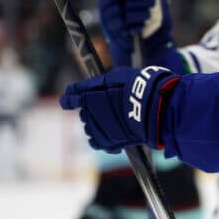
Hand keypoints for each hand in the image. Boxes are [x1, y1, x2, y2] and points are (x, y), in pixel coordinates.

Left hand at [60, 66, 179, 151]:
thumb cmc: (137, 87)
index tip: (67, 100)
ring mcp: (97, 128)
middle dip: (90, 111)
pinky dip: (102, 139)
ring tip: (112, 121)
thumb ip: (102, 82)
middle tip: (105, 108)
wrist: (150, 106)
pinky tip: (111, 136)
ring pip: (89, 128)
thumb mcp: (117, 75)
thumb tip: (96, 84)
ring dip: (97, 124)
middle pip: (83, 113)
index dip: (68, 98)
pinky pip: (96, 143)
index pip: (71, 97)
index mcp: (88, 94)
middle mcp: (88, 112)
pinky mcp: (107, 141)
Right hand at [99, 0, 173, 66]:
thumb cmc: (141, 13)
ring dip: (140, 4)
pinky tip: (147, 17)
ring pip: (122, 8)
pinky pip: (126, 24)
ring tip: (153, 3)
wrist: (135, 40)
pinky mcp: (115, 32)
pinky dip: (138, 20)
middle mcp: (106, 4)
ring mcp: (109, 18)